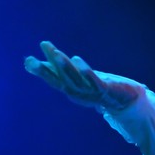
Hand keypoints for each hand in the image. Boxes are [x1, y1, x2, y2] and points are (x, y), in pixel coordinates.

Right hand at [25, 41, 150, 112]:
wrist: (126, 100)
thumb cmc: (99, 86)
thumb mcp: (77, 78)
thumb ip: (58, 70)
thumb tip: (34, 63)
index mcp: (71, 90)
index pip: (53, 79)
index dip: (41, 71)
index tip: (27, 61)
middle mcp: (78, 93)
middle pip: (61, 79)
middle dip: (47, 69)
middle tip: (32, 59)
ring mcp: (91, 92)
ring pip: (75, 79)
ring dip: (64, 67)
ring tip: (55, 54)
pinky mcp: (105, 89)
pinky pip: (93, 80)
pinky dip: (84, 71)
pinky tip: (77, 59)